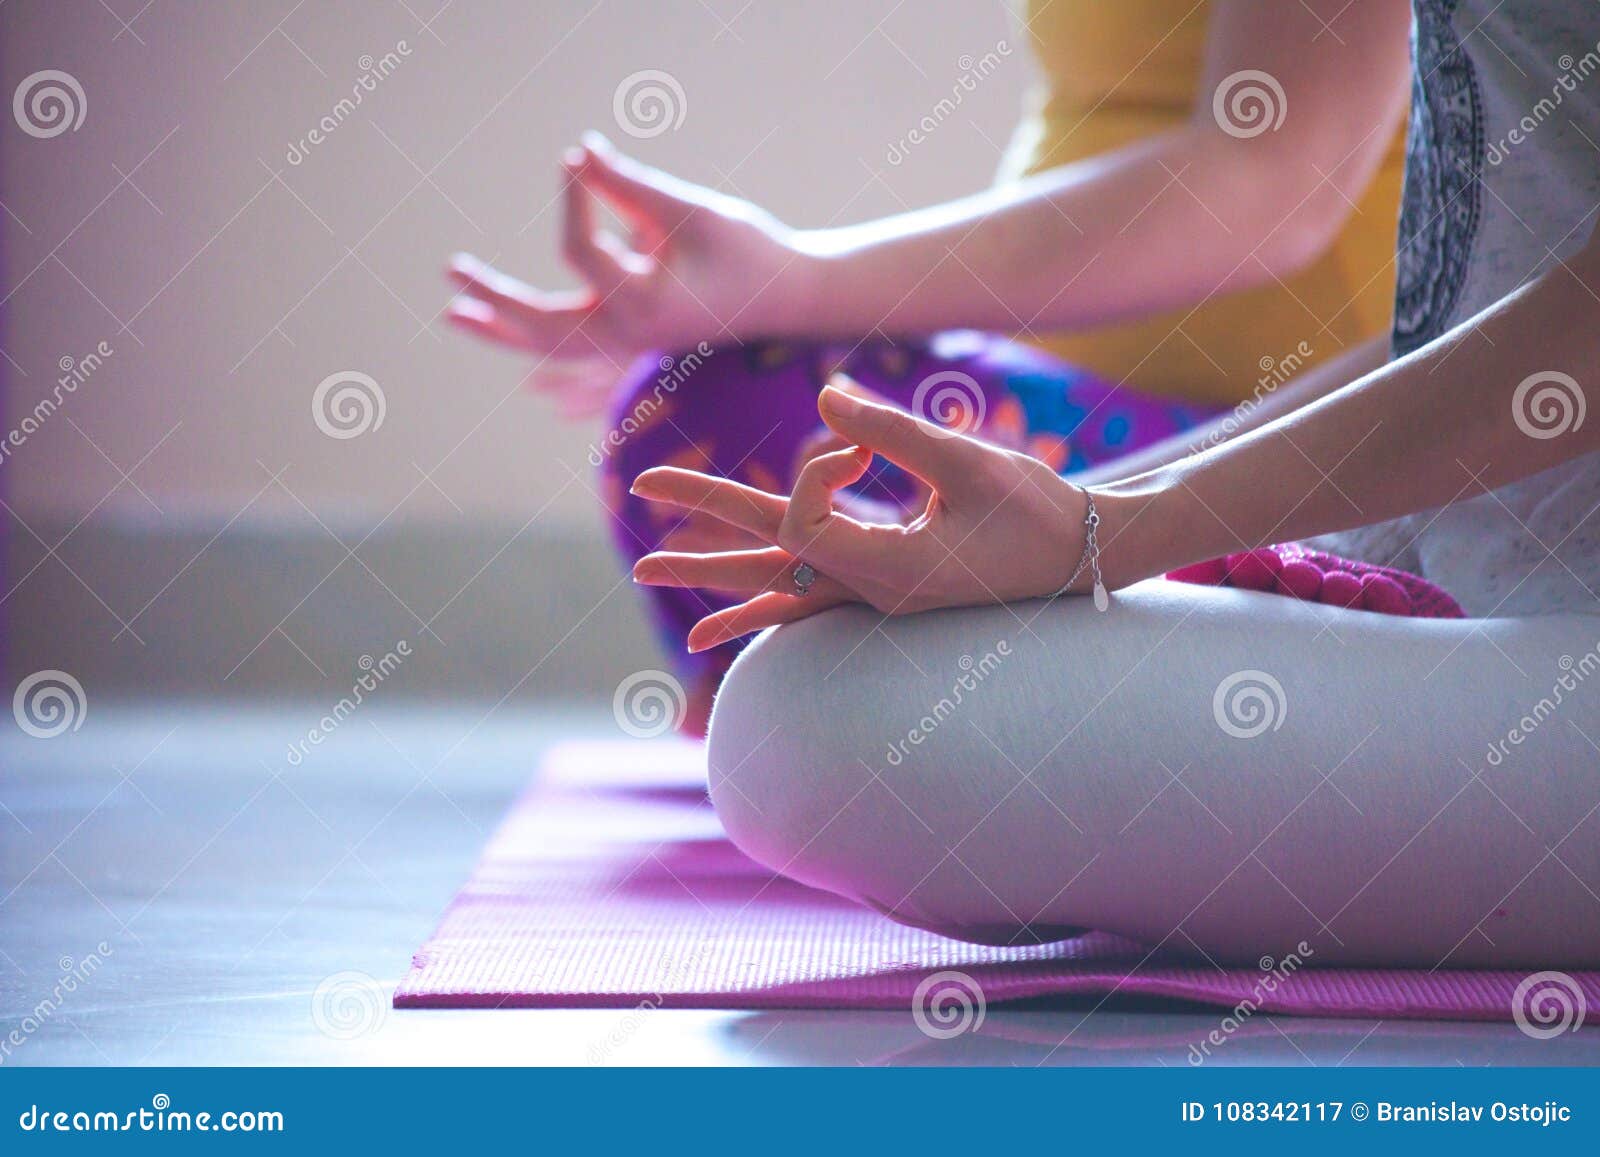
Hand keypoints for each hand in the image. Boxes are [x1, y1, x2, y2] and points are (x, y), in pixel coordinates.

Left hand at [444, 133, 808, 413]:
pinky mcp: (631, 338)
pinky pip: (569, 347)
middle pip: (542, 326)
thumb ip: (631, 185)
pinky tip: (502, 327)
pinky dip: (534, 338)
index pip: (580, 250)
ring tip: (453, 312)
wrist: (791, 297)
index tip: (576, 157)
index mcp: (642, 307)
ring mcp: (627, 344)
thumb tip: (579, 152)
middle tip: (452, 272)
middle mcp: (628, 334)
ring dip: (501, 330)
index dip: (575, 195)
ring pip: (550, 345)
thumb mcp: (690, 210)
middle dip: (495, 299)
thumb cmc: (749, 250)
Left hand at [630, 382, 1091, 650]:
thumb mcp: (964, 463)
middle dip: (698, 538)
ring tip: (651, 571)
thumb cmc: (1035, 511)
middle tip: (636, 507)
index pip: (805, 520)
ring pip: (779, 588)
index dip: (818, 469)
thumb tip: (822, 396)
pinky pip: (811, 599)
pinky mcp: (891, 587)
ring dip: (716, 578)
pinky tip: (729, 612)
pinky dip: (766, 605)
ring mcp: (876, 596)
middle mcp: (866, 593)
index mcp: (880, 572)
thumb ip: (889, 431)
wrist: (1088, 556)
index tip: (859, 444)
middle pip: (763, 564)